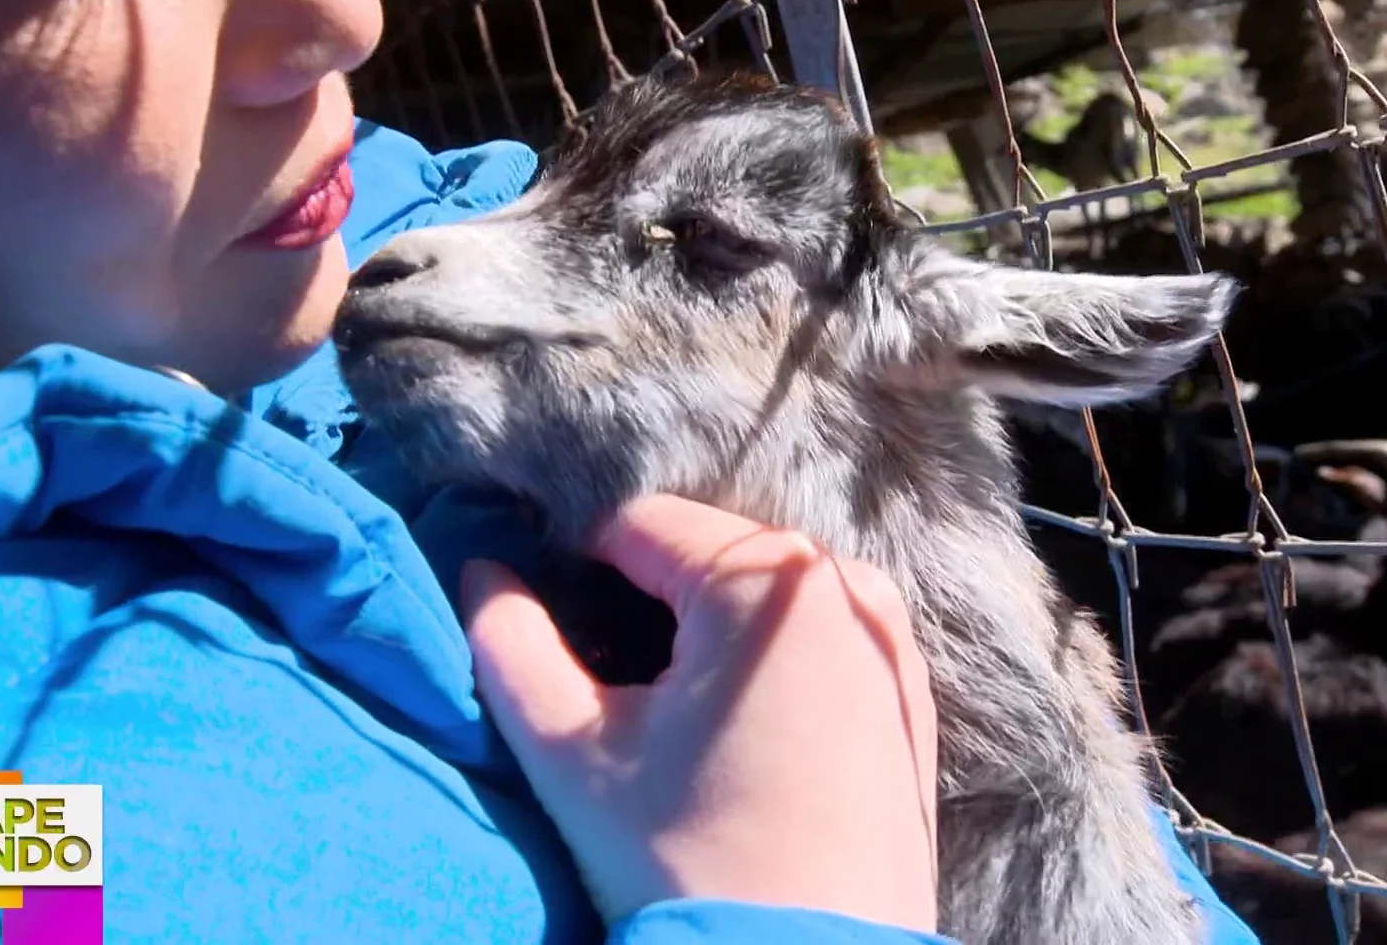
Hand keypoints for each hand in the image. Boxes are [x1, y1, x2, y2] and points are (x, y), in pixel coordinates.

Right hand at [461, 493, 940, 932]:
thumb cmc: (689, 860)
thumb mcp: (573, 753)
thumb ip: (509, 644)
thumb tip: (482, 574)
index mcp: (763, 577)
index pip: (637, 526)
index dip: (575, 572)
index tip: (554, 638)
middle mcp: (842, 582)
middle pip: (702, 556)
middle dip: (643, 605)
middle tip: (611, 691)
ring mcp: (885, 634)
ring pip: (756, 598)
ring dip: (701, 635)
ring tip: (668, 721)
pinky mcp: (904, 688)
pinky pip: (810, 639)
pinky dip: (760, 665)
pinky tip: (730, 740)